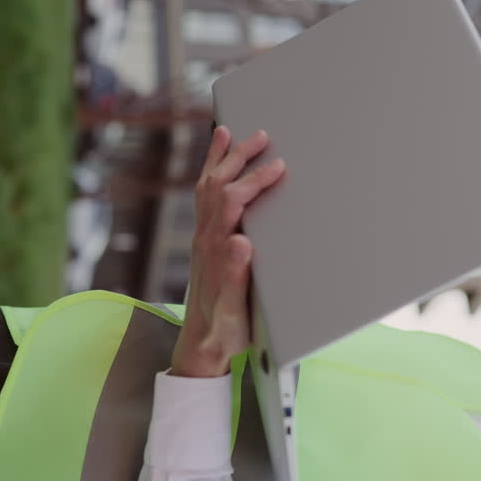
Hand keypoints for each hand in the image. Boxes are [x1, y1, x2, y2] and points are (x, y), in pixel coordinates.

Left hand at [169, 126, 284, 377]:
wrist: (202, 346)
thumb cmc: (224, 330)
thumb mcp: (234, 309)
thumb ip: (235, 274)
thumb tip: (241, 240)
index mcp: (215, 250)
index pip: (233, 202)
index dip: (255, 181)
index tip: (278, 166)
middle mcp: (205, 239)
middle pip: (217, 185)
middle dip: (238, 157)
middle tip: (261, 136)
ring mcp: (202, 239)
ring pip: (206, 188)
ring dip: (219, 159)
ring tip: (227, 134)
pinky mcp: (204, 244)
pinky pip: (204, 200)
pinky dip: (210, 175)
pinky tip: (217, 169)